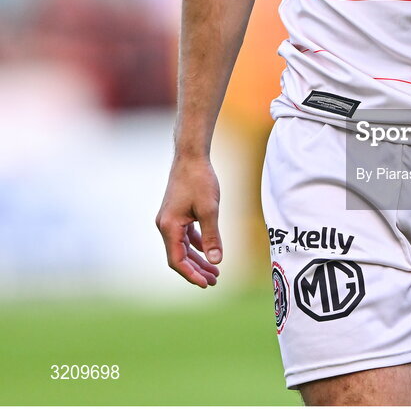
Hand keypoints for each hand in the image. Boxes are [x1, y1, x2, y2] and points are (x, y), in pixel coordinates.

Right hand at [156, 157, 221, 287]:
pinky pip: (185, 236)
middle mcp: (165, 226)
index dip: (191, 274)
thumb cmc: (200, 180)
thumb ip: (211, 236)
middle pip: (179, 256)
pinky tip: (208, 251)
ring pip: (183, 247)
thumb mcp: (209, 209)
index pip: (177, 260)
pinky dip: (196, 245)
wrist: (191, 157)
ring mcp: (169, 220)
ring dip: (197, 259)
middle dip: (196, 270)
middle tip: (214, 281)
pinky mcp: (176, 214)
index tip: (206, 284)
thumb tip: (216, 260)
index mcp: (169, 227)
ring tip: (214, 271)